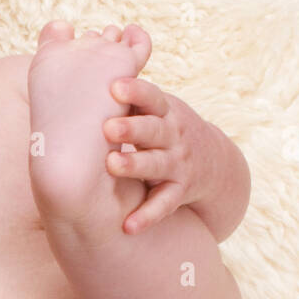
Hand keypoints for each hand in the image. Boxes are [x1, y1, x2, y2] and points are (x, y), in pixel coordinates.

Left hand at [101, 80, 206, 233]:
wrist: (213, 163)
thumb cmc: (165, 129)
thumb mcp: (157, 109)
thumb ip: (130, 98)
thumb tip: (86, 71)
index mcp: (165, 111)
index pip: (152, 97)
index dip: (135, 91)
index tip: (114, 86)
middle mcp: (173, 135)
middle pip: (153, 130)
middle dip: (131, 128)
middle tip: (107, 127)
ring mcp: (178, 164)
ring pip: (156, 165)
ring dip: (135, 165)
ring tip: (112, 165)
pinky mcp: (180, 191)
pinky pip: (163, 205)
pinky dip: (147, 216)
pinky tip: (128, 226)